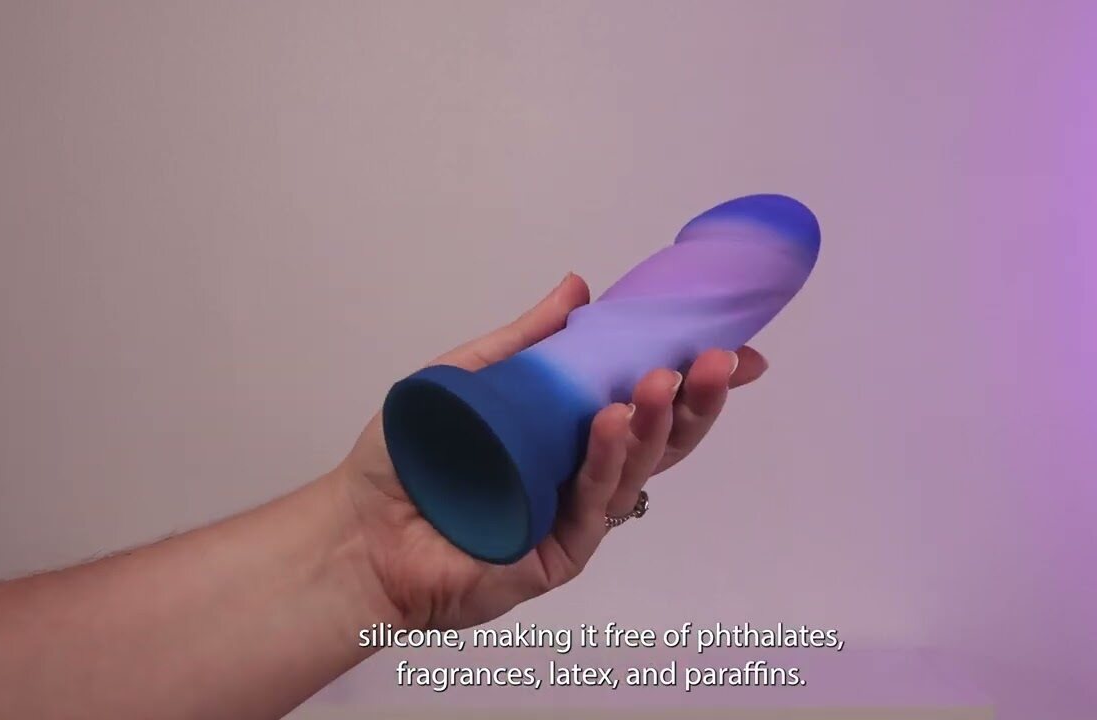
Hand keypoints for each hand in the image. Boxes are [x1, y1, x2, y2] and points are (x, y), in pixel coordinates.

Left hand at [336, 273, 767, 629]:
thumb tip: (580, 287)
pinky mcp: (559, 554)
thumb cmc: (409, 457)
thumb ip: (529, 341)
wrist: (360, 530)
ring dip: (654, 422)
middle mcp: (584, 474)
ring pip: (635, 469)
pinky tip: (612, 421)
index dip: (693, 379)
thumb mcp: (472, 378)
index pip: (647, 404)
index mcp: (572, 434)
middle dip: (695, 400)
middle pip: (660, 440)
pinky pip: (593, 504)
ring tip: (662, 380)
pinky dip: (605, 460)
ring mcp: (576, 517)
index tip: (737, 348)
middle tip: (717, 360)